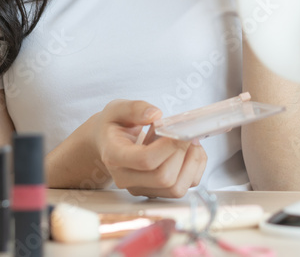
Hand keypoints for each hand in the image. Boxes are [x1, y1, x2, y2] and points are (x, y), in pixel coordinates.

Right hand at [92, 100, 206, 197]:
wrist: (106, 143)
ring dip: (192, 164)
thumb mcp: (117, 109)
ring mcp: (141, 187)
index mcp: (115, 156)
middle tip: (187, 134)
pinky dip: (194, 170)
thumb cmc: (113, 126)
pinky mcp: (154, 191)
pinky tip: (189, 152)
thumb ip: (134, 108)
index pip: (145, 160)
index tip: (178, 131)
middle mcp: (126, 178)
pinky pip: (182, 188)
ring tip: (190, 142)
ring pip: (176, 189)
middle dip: (181, 153)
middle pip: (163, 177)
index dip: (168, 146)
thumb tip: (155, 114)